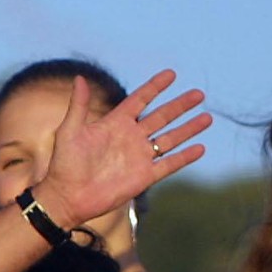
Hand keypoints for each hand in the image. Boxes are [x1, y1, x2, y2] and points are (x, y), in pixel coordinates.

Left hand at [34, 71, 208, 229]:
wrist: (66, 197)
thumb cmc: (64, 164)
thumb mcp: (70, 131)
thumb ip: (79, 105)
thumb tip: (80, 77)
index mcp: (115, 124)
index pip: (140, 100)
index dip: (154, 87)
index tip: (171, 74)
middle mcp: (130, 138)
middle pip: (161, 117)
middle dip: (180, 106)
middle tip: (198, 94)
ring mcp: (138, 157)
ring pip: (170, 139)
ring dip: (188, 129)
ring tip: (207, 117)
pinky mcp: (144, 176)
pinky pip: (169, 164)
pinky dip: (184, 157)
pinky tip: (200, 148)